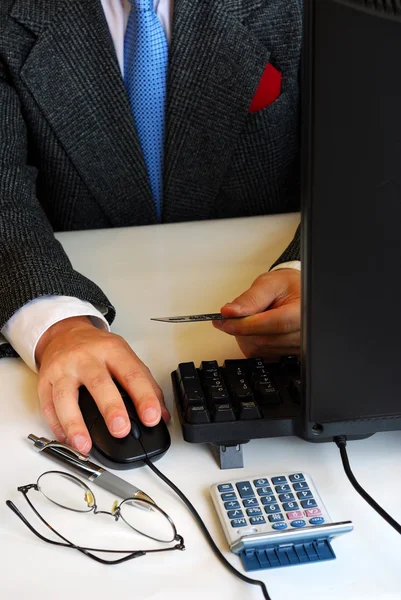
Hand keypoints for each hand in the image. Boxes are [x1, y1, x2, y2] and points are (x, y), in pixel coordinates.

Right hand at [35, 316, 169, 452]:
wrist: (65, 333)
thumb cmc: (98, 348)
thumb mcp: (125, 356)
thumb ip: (145, 384)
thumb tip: (161, 415)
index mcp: (112, 350)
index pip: (132, 374)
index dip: (144, 397)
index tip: (152, 418)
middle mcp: (86, 358)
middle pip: (99, 382)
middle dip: (111, 408)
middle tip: (121, 430)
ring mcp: (63, 368)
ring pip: (65, 396)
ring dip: (75, 423)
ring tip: (85, 445)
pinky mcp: (44, 380)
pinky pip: (47, 404)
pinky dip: (56, 425)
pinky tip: (66, 439)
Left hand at [212, 269, 300, 358]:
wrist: (296, 295)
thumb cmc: (287, 287)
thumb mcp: (269, 284)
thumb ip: (250, 298)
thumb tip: (230, 312)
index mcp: (304, 312)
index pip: (276, 324)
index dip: (248, 324)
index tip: (226, 320)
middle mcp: (303, 334)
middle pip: (264, 340)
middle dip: (241, 328)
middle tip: (230, 314)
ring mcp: (294, 348)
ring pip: (259, 349)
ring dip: (244, 335)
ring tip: (249, 317)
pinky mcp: (283, 356)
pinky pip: (259, 355)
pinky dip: (249, 342)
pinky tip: (253, 329)